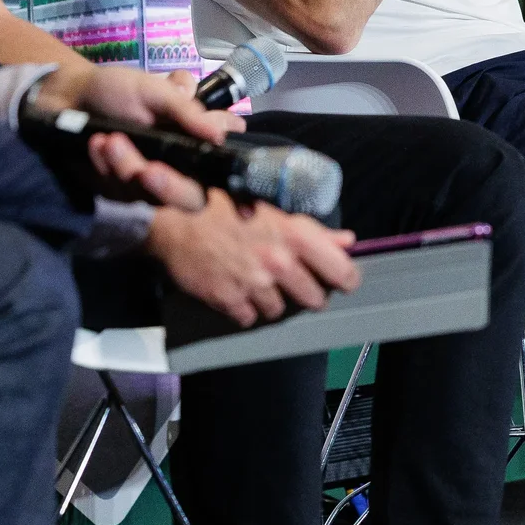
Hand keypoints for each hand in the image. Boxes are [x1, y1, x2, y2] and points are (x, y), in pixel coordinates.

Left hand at [30, 64, 244, 203]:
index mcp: (199, 142)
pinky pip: (117, 190)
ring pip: (149, 195)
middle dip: (170, 187)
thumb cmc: (122, 89)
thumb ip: (188, 112)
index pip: (227, 173)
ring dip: (127, 167)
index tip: (245, 214)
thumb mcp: (155, 90)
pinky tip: (96, 144)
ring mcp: (149, 184)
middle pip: (192, 199)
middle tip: (146, 171)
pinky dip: (105, 166)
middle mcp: (180, 168)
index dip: (242, 197)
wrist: (72, 95)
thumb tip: (221, 134)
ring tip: (108, 139)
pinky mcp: (118, 191)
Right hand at [145, 199, 359, 326]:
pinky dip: (245, 308)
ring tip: (258, 281)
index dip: (345, 279)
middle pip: (314, 298)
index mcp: (296, 236)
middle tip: (294, 283)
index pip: (341, 271)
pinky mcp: (230, 300)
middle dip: (308, 294)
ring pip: (279, 310)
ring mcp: (254, 284)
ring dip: (272, 300)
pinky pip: (249, 318)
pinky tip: (238, 290)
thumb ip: (314, 231)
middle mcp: (279, 262)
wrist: (177, 218)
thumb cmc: (227, 206)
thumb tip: (347, 241)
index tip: (342, 282)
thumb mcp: (275, 210)